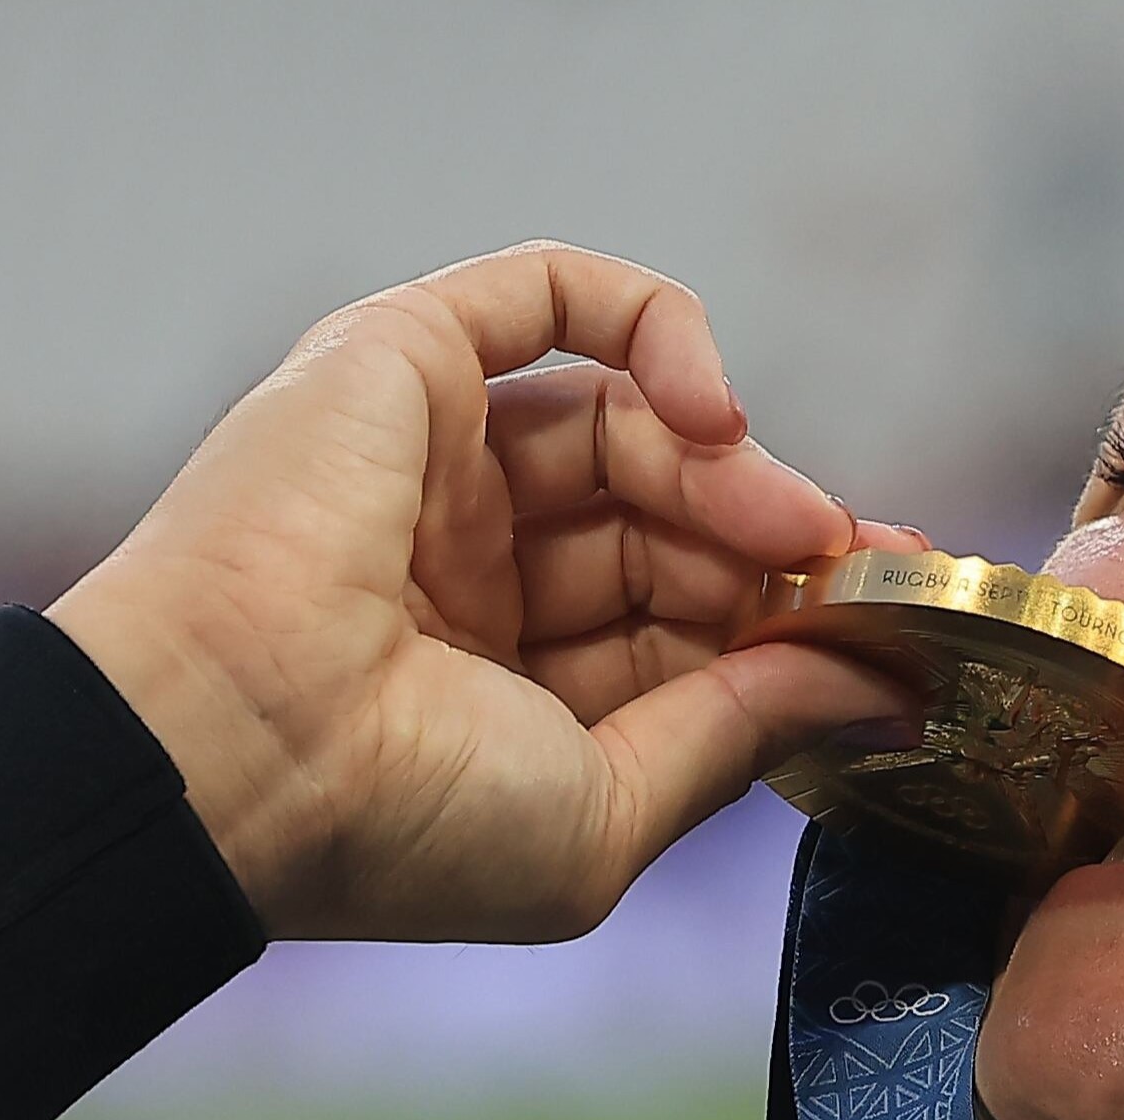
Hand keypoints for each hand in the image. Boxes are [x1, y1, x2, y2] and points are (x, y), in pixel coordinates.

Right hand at [50, 242, 917, 941]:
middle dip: (770, 544)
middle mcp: (467, 572)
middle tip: (856, 568)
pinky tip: (713, 411)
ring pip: (627, 423)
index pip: (676, 629)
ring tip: (789, 522)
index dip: (781, 619)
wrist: (241, 751)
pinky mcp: (403, 360)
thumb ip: (743, 731)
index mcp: (501, 689)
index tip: (882, 625)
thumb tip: (876, 684)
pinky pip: (551, 294)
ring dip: (731, 463)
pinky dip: (656, 326)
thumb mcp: (614, 810)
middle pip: (667, 524)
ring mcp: (435, 463)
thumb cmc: (403, 820)